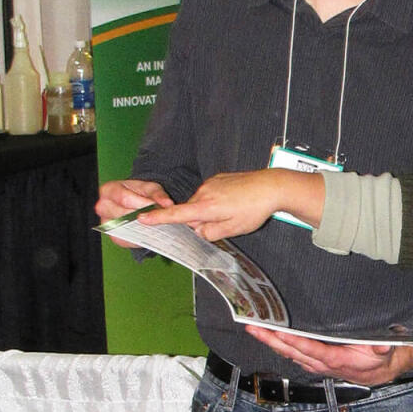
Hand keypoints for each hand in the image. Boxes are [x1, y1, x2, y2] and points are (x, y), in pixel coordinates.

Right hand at [96, 179, 173, 246]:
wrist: (135, 202)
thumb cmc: (140, 193)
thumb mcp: (151, 189)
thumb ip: (159, 195)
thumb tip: (167, 204)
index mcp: (109, 190)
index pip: (124, 199)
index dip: (141, 204)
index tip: (155, 207)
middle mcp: (103, 207)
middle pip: (123, 215)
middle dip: (142, 217)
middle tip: (158, 218)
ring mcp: (106, 223)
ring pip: (125, 229)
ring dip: (141, 229)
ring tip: (156, 226)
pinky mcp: (114, 236)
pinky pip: (127, 240)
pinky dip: (140, 238)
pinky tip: (150, 233)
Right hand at [143, 169, 321, 239]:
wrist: (271, 186)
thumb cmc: (254, 209)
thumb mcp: (234, 228)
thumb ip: (211, 232)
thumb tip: (198, 231)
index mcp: (206, 207)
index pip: (177, 214)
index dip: (158, 218)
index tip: (141, 218)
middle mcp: (204, 193)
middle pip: (190, 212)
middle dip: (200, 221)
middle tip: (223, 224)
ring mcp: (210, 183)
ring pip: (201, 203)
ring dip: (209, 211)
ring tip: (233, 211)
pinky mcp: (218, 178)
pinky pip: (209, 194)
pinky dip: (216, 201)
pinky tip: (234, 202)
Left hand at [244, 325, 412, 385]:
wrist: (380, 372)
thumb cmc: (380, 358)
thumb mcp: (386, 352)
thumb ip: (383, 348)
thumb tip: (382, 345)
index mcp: (337, 359)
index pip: (312, 350)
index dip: (295, 342)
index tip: (279, 332)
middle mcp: (322, 363)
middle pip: (292, 351)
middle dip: (272, 340)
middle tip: (253, 327)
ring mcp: (316, 363)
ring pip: (288, 353)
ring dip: (270, 342)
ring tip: (254, 329)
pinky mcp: (314, 361)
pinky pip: (292, 354)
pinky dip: (278, 345)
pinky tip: (268, 336)